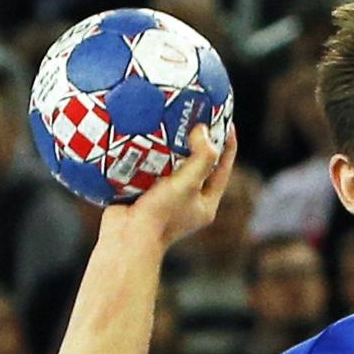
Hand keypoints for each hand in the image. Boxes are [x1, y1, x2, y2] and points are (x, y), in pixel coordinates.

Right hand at [101, 123, 238, 250]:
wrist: (126, 239)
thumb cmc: (162, 214)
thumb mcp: (187, 184)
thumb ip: (201, 158)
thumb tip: (203, 131)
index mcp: (206, 202)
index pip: (223, 167)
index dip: (226, 143)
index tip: (224, 118)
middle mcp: (189, 201)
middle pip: (199, 163)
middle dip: (198, 140)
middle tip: (194, 114)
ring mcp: (166, 198)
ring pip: (174, 165)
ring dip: (172, 144)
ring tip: (169, 118)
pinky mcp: (145, 193)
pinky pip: (150, 168)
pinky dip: (149, 152)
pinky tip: (144, 134)